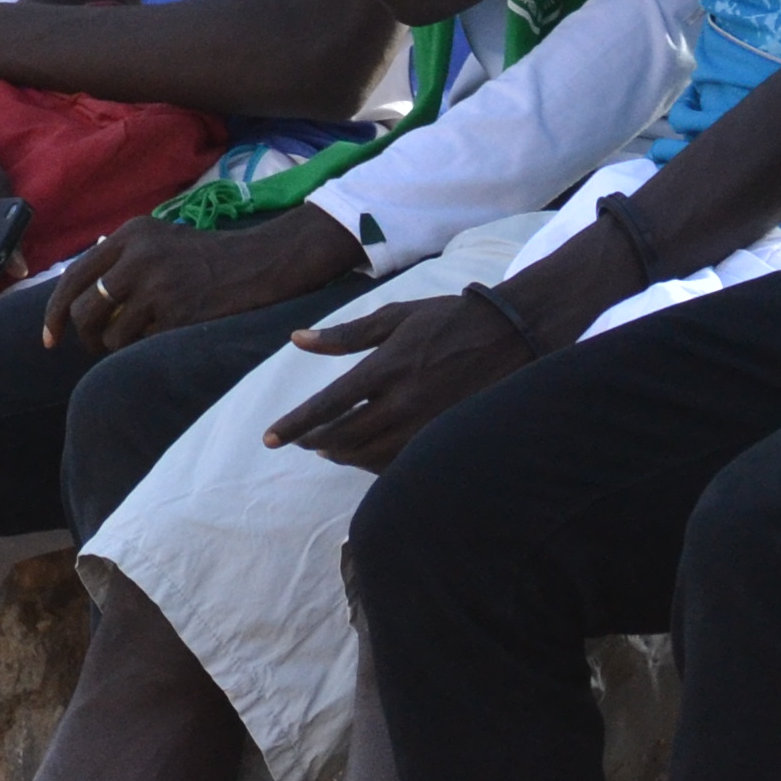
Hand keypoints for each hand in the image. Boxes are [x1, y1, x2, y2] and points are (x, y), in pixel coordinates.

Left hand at [43, 200, 359, 356]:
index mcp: (129, 235)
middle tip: (93, 346)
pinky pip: (143, 344)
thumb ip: (118, 257)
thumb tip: (77, 289)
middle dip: (83, 336)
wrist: (260, 263)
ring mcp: (159, 286)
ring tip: (140, 336)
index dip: (54, 311)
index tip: (48, 337)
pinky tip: (168, 332)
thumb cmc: (206, 255)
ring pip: (110, 335)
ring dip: (117, 345)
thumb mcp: (158, 238)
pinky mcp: (179, 314)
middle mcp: (138, 257)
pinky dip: (148, 346)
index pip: (73, 278)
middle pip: (85, 310)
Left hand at [261, 285, 546, 471]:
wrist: (511, 334)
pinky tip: (368, 455)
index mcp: (386, 367)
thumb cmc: (446, 320)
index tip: (270, 439)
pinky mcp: (449, 435)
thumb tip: (296, 339)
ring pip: (373, 455)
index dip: (296, 425)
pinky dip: (378, 463)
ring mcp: (429, 422)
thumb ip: (343, 336)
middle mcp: (405, 400)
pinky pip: (405, 462)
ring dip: (344, 454)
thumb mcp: (393, 317)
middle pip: (346, 437)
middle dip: (316, 442)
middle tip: (301, 440)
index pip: (328, 405)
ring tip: (329, 448)